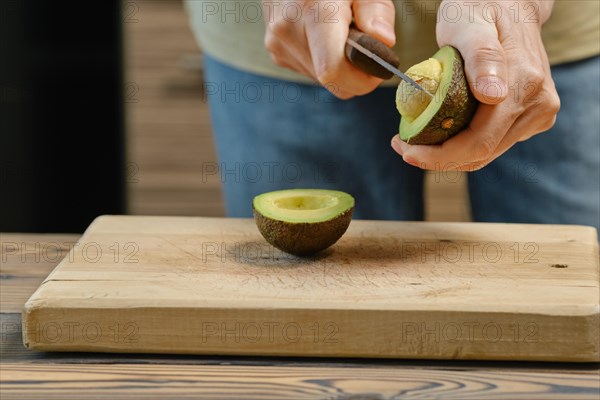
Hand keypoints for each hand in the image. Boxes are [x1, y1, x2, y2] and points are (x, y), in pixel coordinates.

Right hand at [263, 0, 395, 98]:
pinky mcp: (277, 52)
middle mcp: (289, 31)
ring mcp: (279, 44)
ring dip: (339, 67)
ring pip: (321, 80)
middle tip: (366, 49)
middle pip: (330, 80)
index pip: (334, 70)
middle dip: (354, 73)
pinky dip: (324, 62)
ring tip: (341, 35)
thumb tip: (384, 41)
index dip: (361, 79)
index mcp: (312, 11)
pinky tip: (325, 37)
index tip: (378, 68)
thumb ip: (377, 10)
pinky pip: (310, 72)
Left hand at [391, 0, 559, 170]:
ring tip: (416, 139)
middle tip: (403, 147)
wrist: (510, 5)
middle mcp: (538, 105)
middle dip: (438, 158)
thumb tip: (492, 96)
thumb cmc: (480, 10)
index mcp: (525, 86)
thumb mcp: (470, 24)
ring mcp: (539, 114)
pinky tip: (441, 131)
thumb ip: (481, 56)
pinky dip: (463, 144)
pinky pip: (492, 143)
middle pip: (481, 154)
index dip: (439, 156)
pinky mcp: (533, 119)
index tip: (405, 150)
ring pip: (486, 153)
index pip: (479, 142)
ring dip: (448, 154)